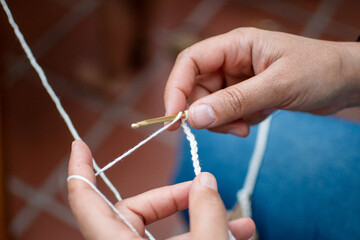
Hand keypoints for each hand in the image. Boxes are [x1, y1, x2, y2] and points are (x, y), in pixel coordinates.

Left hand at [67, 140, 254, 238]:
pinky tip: (238, 231)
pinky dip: (202, 234)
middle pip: (137, 207)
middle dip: (174, 194)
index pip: (84, 198)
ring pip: (165, 229)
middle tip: (205, 187)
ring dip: (200, 218)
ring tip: (238, 221)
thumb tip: (206, 181)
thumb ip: (206, 212)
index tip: (79, 143)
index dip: (80, 168)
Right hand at [164, 28, 359, 135]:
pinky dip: (234, 124)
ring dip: (222, 121)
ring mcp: (237, 80)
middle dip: (205, 112)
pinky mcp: (245, 95)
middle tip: (227, 128)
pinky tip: (253, 123)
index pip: (190, 62)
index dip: (176, 88)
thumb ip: (234, 102)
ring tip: (245, 127)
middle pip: (196, 87)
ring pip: (210, 104)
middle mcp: (231, 61)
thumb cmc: (318, 71)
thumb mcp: (276, 86)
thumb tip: (194, 117)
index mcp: (235, 46)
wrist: (346, 82)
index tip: (174, 117)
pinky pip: (226, 113)